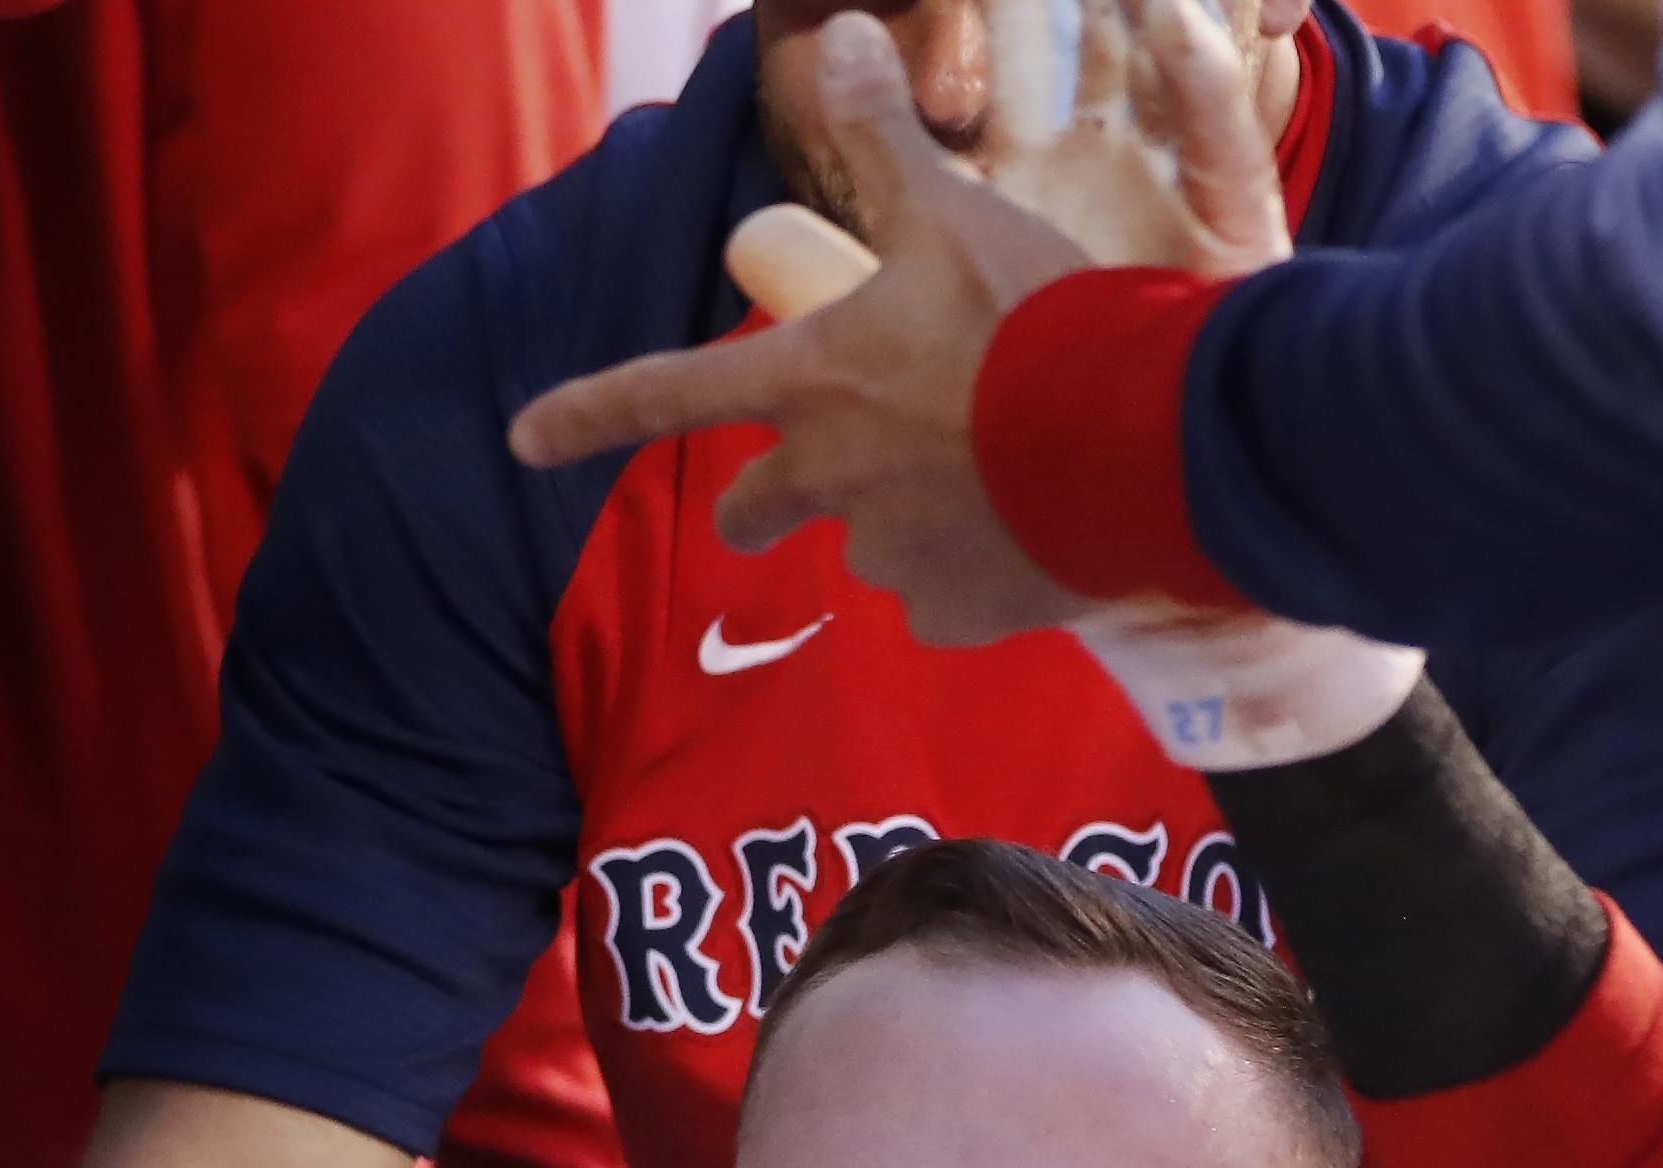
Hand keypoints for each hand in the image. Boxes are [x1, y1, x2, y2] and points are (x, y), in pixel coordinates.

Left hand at [508, 0, 1284, 644]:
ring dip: (904, 519)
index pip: (666, 394)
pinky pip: (949, 600)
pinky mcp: (960, 614)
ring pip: (870, 548)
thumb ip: (886, 138)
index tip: (522, 439)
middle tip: (811, 482)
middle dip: (765, 504)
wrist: (1140, 440)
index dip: (586, 413)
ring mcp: (894, 559)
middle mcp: (830, 484)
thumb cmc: (1036, 321)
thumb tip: (841, 32)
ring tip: (988, 475)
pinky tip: (1029, 528)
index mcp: (810, 385)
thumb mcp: (953, 214)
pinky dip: (976, 573)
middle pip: (753, 514)